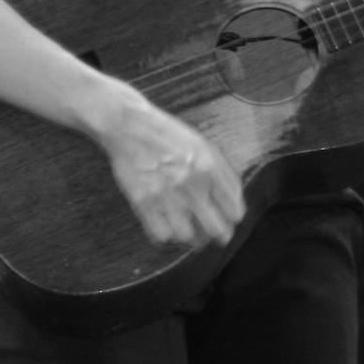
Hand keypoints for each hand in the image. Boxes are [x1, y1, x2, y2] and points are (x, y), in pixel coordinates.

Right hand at [95, 92, 244, 247]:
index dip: (232, 219)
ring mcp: (167, 198)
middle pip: (217, 231)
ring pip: (188, 237)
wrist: (128, 126)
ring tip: (185, 227)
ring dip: (189, 235)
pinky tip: (164, 224)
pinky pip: (161, 236)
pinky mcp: (144, 204)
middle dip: (218, 235)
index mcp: (210, 170)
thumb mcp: (204, 145)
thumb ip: (223, 173)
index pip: (234, 212)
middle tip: (211, 233)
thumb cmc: (167, 134)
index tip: (226, 219)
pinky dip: (165, 234)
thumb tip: (234, 201)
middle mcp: (192, 187)